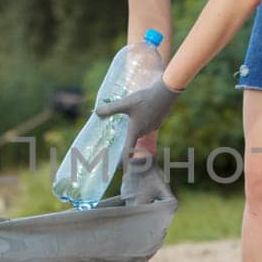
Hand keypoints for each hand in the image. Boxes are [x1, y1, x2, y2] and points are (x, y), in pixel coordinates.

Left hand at [97, 79, 180, 204]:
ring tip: (129, 121)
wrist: (165, 93)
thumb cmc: (144, 99)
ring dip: (134, 128)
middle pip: (133, 138)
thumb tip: (96, 112)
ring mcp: (153, 127)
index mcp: (135, 131)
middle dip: (127, 138)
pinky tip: (141, 112)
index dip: (124, 160)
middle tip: (118, 135)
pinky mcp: (158, 121)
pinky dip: (142, 121)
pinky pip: (147, 124)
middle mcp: (144, 132)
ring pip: (140, 130)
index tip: (121, 168)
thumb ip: (111, 109)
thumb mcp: (125, 103)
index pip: (128, 150)